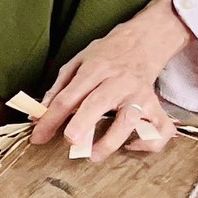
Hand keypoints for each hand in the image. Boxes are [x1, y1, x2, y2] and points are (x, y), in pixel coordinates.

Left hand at [36, 25, 179, 160]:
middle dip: (83, 123)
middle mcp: (118, 82)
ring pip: (129, 120)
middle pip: (98, 103)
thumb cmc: (105, 56)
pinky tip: (131, 146)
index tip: (38, 137)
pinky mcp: (156, 106)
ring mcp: (139, 95)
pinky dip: (149, 143)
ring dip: (111, 140)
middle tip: (70, 141)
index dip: (51, 118)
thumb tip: (38, 114)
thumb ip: (58, 88)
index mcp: (94, 69)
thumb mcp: (76, 62)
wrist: (143, 42)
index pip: (68, 96)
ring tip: (94, 156)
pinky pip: (160, 129)